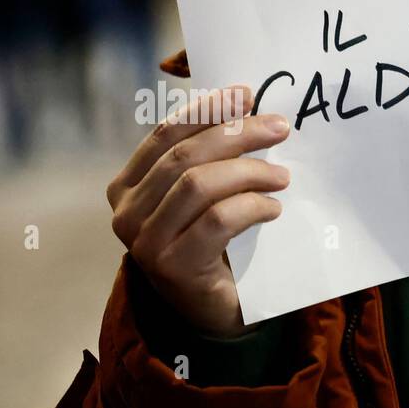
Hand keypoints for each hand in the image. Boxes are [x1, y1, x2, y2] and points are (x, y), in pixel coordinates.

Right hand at [107, 85, 290, 336]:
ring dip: (249, 171)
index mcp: (127, 186)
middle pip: (184, 155)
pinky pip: (217, 220)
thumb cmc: (212, 248)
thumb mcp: (203, 198)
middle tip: (280, 128)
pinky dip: (252, 207)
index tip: (245, 94)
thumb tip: (247, 108)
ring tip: (282, 176)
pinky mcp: (173, 265)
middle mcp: (126, 212)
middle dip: (236, 134)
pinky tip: (273, 209)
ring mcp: (145, 241)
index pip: (165, 134)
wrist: (214, 313)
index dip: (206, 110)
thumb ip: (208, 161)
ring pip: (198, 184)